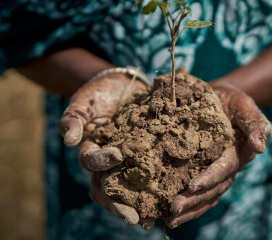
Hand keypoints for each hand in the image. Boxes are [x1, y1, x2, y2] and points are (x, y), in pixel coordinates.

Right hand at [59, 70, 153, 229]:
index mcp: (91, 150)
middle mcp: (108, 161)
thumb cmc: (98, 94)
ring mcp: (128, 160)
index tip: (118, 155)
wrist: (122, 85)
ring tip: (154, 218)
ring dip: (140, 204)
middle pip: (109, 188)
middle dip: (119, 204)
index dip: (102, 162)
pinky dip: (158, 187)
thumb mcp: (83, 102)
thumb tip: (69, 141)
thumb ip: (73, 119)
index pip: (91, 163)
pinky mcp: (147, 155)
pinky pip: (151, 174)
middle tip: (134, 218)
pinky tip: (170, 197)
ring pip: (130, 188)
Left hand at [165, 83, 271, 227]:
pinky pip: (200, 191)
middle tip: (173, 208)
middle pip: (213, 188)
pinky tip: (169, 213)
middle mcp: (229, 166)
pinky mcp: (206, 170)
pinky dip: (188, 204)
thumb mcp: (245, 105)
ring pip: (206, 195)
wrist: (222, 98)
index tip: (192, 186)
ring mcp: (218, 171)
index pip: (224, 168)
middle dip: (194, 200)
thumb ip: (255, 124)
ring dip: (189, 208)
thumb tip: (260, 147)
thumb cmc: (233, 100)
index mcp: (239, 152)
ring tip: (168, 219)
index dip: (210, 178)